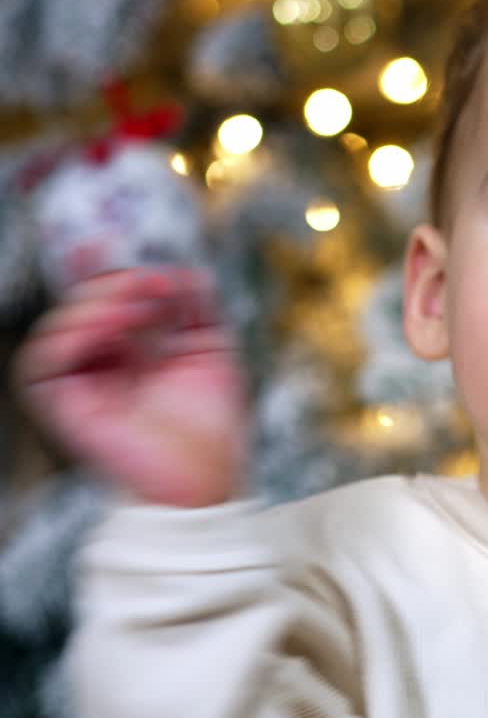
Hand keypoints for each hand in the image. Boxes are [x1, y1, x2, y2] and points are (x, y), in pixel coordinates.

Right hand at [15, 267, 248, 506]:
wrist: (207, 477)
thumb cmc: (213, 425)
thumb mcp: (213, 353)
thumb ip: (198, 310)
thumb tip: (189, 271)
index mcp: (131, 350)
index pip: (105, 300)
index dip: (100, 269)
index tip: (108, 240)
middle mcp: (101, 363)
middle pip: (83, 304)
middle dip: (115, 282)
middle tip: (155, 281)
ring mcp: (81, 382)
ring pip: (61, 324)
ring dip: (100, 303)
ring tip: (142, 305)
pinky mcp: (64, 404)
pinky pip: (44, 359)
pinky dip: (74, 334)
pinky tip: (113, 327)